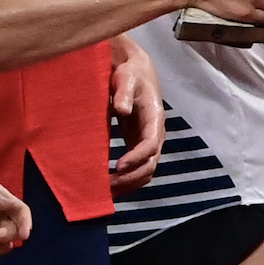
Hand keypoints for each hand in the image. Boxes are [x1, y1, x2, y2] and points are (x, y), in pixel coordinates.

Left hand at [108, 35, 164, 193]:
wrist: (136, 72)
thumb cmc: (130, 73)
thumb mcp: (126, 77)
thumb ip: (123, 92)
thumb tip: (122, 110)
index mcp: (155, 117)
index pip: (150, 144)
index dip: (136, 157)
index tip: (118, 167)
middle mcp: (155, 134)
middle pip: (150, 164)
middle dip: (131, 178)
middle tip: (108, 185)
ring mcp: (148, 142)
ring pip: (146, 171)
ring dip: (129, 185)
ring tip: (107, 192)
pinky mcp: (139, 146)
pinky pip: (138, 170)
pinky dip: (127, 182)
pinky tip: (110, 188)